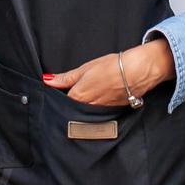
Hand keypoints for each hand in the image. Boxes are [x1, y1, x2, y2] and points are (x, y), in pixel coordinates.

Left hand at [42, 40, 174, 106]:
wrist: (137, 72)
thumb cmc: (112, 66)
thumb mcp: (85, 68)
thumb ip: (65, 78)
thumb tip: (47, 81)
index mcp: (78, 96)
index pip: (60, 104)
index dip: (57, 100)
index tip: (55, 97)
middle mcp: (87, 109)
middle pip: (71, 112)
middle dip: (67, 109)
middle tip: (64, 102)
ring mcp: (100, 114)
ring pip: (83, 116)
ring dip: (80, 112)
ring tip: (82, 104)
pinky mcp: (111, 114)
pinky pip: (96, 118)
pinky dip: (93, 113)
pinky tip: (95, 106)